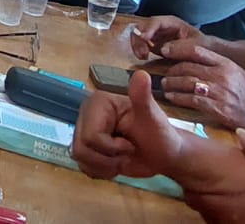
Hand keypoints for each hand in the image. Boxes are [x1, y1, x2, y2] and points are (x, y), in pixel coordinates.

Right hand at [72, 70, 186, 180]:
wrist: (164, 155)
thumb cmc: (160, 135)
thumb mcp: (153, 118)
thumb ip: (143, 97)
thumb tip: (141, 74)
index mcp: (99, 103)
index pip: (90, 136)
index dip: (111, 148)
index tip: (130, 144)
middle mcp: (87, 114)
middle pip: (81, 148)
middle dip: (108, 159)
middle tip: (128, 152)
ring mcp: (84, 131)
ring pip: (80, 158)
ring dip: (105, 166)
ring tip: (122, 159)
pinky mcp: (86, 147)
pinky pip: (83, 166)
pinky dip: (101, 171)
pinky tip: (116, 163)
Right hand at [131, 15, 202, 58]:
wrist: (204, 52)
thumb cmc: (202, 46)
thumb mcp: (197, 44)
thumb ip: (184, 46)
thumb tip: (163, 49)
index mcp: (171, 23)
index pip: (155, 21)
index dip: (148, 29)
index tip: (144, 38)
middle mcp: (160, 27)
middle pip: (142, 26)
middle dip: (139, 38)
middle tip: (142, 53)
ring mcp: (155, 35)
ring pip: (138, 34)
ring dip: (136, 45)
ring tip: (142, 56)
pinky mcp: (152, 45)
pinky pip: (140, 44)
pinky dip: (138, 50)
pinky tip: (144, 57)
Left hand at [158, 45, 244, 151]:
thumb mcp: (237, 75)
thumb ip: (218, 67)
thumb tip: (195, 61)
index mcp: (227, 64)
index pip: (197, 50)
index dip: (177, 49)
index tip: (164, 50)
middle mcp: (222, 75)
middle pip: (188, 67)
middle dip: (171, 69)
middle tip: (163, 73)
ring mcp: (220, 92)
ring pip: (186, 82)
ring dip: (171, 83)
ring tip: (165, 85)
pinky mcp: (217, 109)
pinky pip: (191, 100)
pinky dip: (178, 98)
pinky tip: (171, 98)